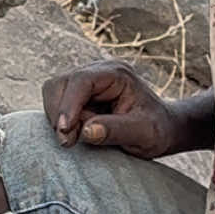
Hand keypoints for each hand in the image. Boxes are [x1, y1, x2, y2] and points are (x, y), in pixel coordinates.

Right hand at [42, 63, 181, 159]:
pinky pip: (56, 103)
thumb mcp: (144, 134)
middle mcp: (98, 72)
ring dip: (57, 117)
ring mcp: (86, 82)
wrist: (161, 129)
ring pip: (53, 92)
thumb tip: (85, 131)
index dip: (67, 105)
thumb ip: (116, 131)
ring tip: (76, 137)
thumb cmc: (157, 130)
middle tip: (70, 141)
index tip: (64, 131)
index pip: (81, 81)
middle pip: (60, 84)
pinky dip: (59, 120)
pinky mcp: (78, 94)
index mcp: (117, 74)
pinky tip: (76, 132)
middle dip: (59, 114)